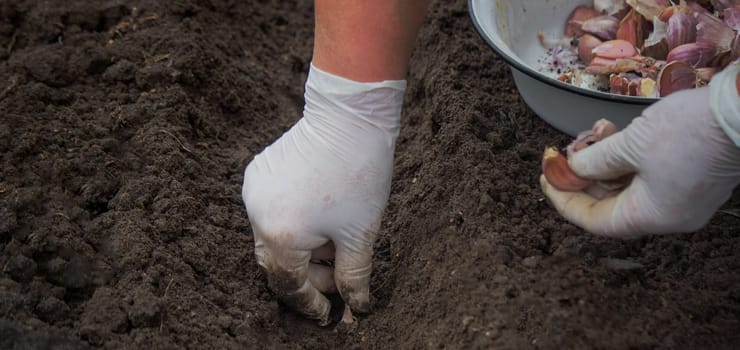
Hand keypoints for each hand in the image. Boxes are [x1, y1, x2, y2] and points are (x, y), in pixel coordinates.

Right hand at [242, 64, 404, 323]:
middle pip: (276, 263)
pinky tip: (319, 217)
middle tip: (336, 278)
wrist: (349, 117)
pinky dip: (292, 224)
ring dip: (300, 249)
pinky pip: (269, 211)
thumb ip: (353, 277)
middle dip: (307, 276)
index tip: (329, 313)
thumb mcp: (360, 234)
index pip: (289, 285)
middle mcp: (258, 215)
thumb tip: (356, 307)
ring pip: (272, 237)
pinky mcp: (257, 173)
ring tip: (333, 242)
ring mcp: (253, 192)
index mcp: (281, 235)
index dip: (311, 303)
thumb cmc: (358, 175)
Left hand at [540, 67, 739, 237]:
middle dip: (584, 176)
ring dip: (604, 161)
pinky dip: (627, 157)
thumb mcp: (631, 144)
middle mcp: (670, 214)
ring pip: (628, 186)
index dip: (566, 200)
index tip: (546, 180)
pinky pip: (647, 175)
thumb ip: (596, 160)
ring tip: (594, 132)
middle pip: (611, 204)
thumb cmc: (692, 131)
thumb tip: (575, 168)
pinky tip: (614, 132)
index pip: (595, 221)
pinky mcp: (692, 177)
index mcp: (653, 216)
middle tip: (564, 153)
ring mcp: (684, 197)